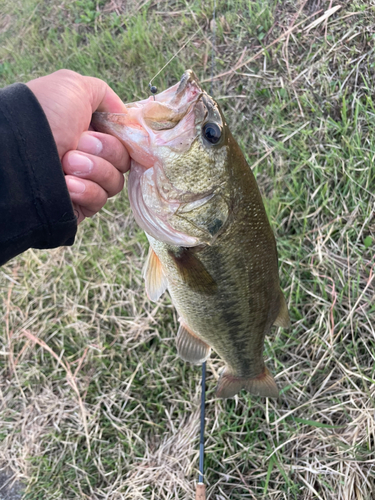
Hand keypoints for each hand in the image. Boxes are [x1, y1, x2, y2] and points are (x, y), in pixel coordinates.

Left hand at [26, 69, 129, 222]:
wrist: (18, 152)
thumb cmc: (43, 115)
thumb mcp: (73, 86)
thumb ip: (104, 95)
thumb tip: (125, 118)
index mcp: (88, 130)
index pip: (124, 139)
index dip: (126, 137)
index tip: (122, 133)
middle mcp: (88, 155)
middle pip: (123, 160)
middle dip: (105, 150)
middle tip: (78, 143)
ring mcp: (84, 181)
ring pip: (114, 182)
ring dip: (95, 169)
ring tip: (66, 163)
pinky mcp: (79, 204)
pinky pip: (99, 200)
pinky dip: (86, 190)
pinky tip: (67, 184)